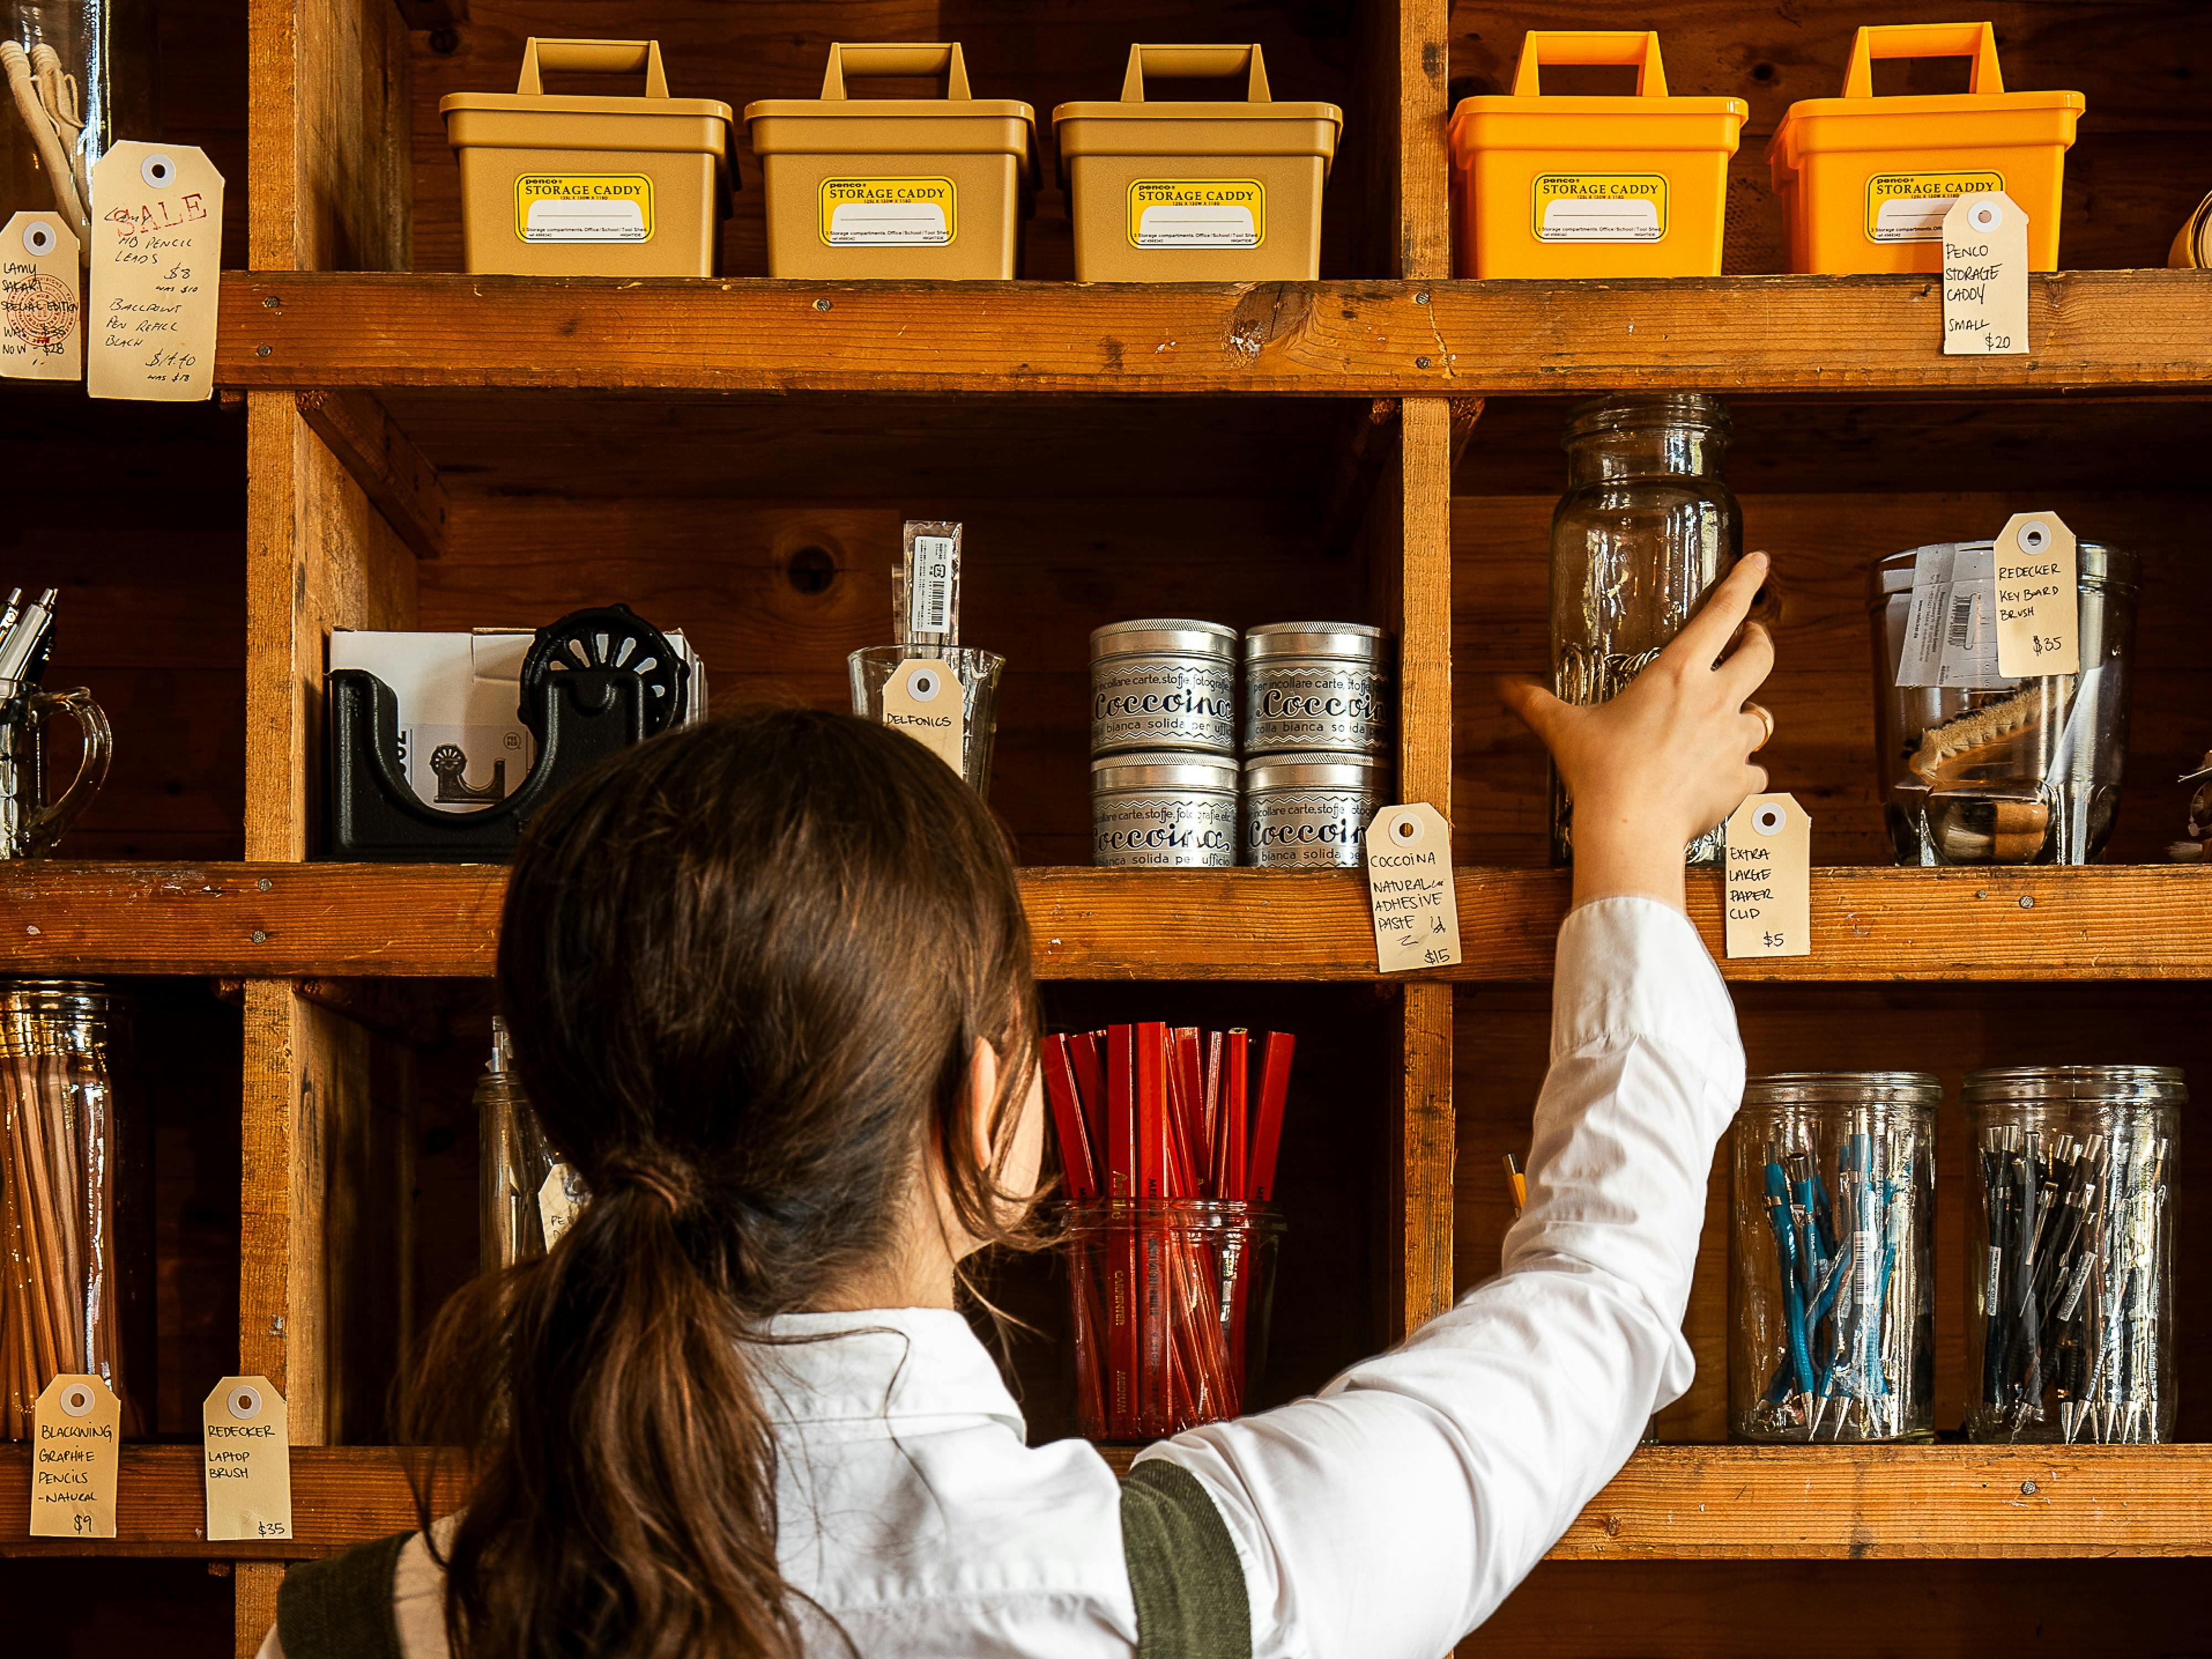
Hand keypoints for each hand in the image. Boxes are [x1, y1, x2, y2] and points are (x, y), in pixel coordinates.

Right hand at [1502, 551, 1775, 913]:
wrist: (1631, 828)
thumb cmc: (1601, 774)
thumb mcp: (1564, 729)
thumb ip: (1536, 702)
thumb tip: (1506, 687)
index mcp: (1676, 674)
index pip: (1721, 613)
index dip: (1743, 581)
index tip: (1758, 562)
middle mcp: (1713, 700)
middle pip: (1761, 655)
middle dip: (1760, 641)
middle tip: (1752, 638)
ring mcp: (1732, 741)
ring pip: (1763, 715)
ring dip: (1750, 713)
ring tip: (1733, 718)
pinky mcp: (1739, 780)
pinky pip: (1756, 769)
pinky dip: (1745, 770)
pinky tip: (1727, 774)